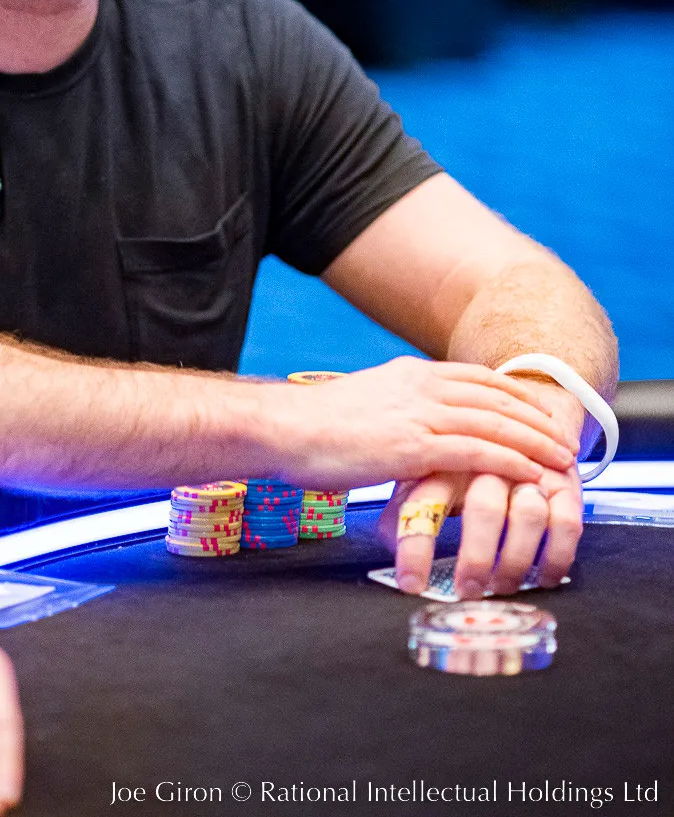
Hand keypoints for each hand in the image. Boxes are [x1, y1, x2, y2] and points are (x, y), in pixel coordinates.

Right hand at [273, 356, 576, 489]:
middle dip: (535, 416)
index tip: (538, 408)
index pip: (476, 378)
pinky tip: (532, 473)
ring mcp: (418, 413)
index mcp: (408, 374)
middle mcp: (419, 386)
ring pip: (494, 421)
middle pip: (495, 396)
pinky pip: (477, 450)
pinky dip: (511, 461)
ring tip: (562, 457)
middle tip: (564, 435)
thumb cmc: (312, 428)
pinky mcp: (413, 445)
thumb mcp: (365, 408)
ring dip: (535, 439)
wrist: (282, 429)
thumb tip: (410, 431)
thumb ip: (396, 413)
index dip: (514, 393)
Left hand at [377, 386, 585, 596]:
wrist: (521, 410)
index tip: (411, 584)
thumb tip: (384, 540)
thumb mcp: (426, 470)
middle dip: (477, 558)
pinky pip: (567, 524)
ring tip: (503, 587)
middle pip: (484, 509)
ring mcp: (530, 469)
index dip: (416, 545)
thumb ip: (404, 505)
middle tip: (469, 592)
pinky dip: (556, 556)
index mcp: (444, 457)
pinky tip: (543, 578)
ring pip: (528, 517)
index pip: (424, 502)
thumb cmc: (462, 453)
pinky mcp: (565, 482)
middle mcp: (488, 461)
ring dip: (517, 560)